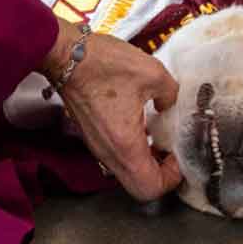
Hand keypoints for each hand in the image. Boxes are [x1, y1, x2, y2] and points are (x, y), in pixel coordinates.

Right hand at [40, 26, 183, 202]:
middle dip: (159, 175)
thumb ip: (171, 93)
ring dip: (145, 163)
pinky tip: (140, 125)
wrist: (66, 55)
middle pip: (138, 187)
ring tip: (157, 137)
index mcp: (125, 144)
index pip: (150, 187)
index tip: (177, 155)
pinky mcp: (92, 136)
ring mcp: (97, 146)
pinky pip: (116, 157)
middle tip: (169, 152)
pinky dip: (132, 151)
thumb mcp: (152, 72)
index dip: (171, 178)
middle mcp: (108, 152)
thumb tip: (169, 104)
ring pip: (126, 173)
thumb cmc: (103, 64)